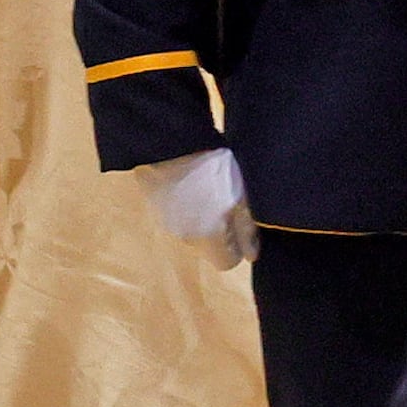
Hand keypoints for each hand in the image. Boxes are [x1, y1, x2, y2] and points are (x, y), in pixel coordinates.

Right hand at [138, 147, 254, 270]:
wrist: (171, 143)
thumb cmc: (214, 172)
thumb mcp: (242, 199)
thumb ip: (247, 231)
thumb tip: (251, 256)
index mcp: (207, 239)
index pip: (227, 263)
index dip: (239, 247)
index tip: (244, 224)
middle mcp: (185, 237)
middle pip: (209, 246)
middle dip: (221, 230)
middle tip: (230, 201)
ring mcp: (167, 220)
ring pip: (193, 228)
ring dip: (203, 215)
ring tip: (211, 186)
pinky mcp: (156, 203)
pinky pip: (179, 213)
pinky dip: (188, 203)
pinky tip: (193, 181)